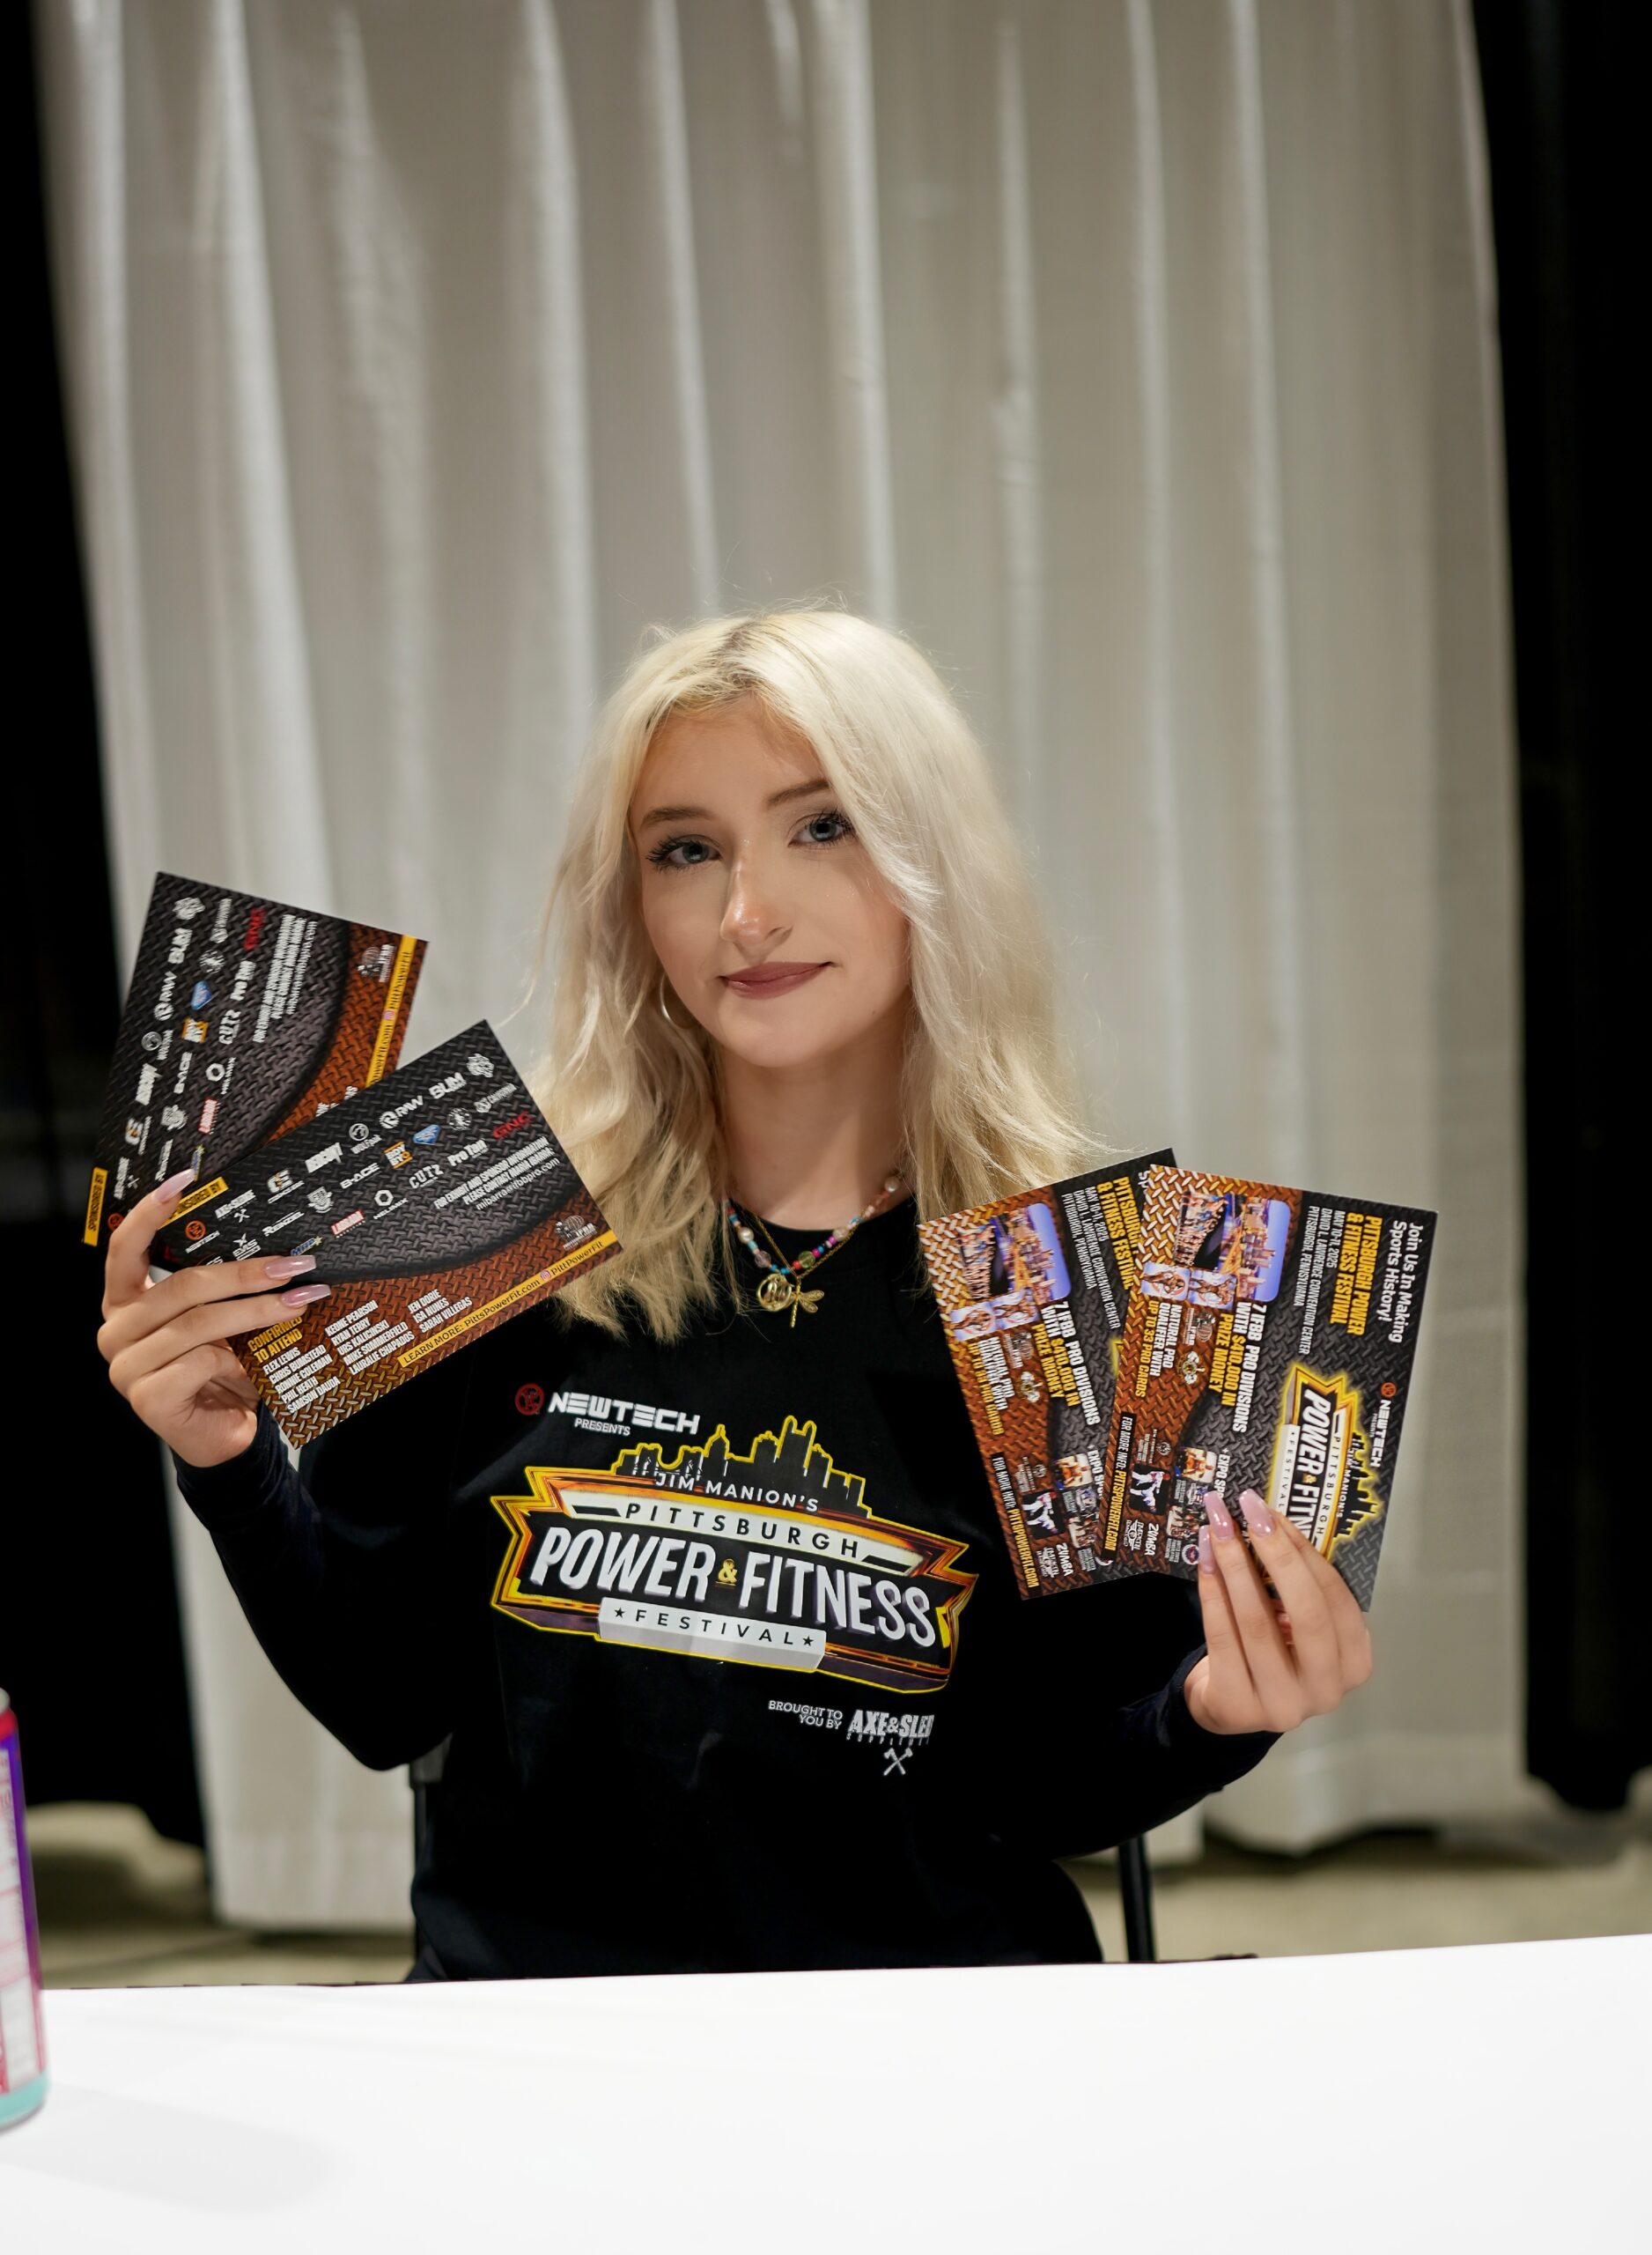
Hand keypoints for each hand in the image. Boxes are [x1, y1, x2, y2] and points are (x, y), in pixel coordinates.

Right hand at [97, 1169, 330, 1467]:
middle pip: (182, 1285)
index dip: (151, 1211)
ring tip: (299, 1302)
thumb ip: (222, 1289)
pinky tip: (255, 1366)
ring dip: (258, 1311)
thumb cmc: (224, 1371)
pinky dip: (236, 1360)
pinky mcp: (147, 1398)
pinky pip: (200, 1361)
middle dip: (245, 1273)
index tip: (186, 1179)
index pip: (125, 1247)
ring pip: (199, 1323)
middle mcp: (117, 1331)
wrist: (228, 1435)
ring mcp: (127, 1367)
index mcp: (126, 1302)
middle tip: (293, 1266)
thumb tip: (273, 1248)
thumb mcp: (222, 1322)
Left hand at [1182, 1489, 1372, 1735]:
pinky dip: (1212, 1591)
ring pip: (1257, 1623)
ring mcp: (1283, 1704)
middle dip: (1276, 1554)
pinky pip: (1222, 1637)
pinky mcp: (1238, 1706)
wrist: (1231, 1705)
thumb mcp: (1298, 1626)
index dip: (1305, 1552)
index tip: (1275, 1512)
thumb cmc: (1272, 1651)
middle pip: (1307, 1613)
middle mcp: (1325, 1690)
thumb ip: (1298, 1589)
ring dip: (1235, 1565)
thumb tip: (1272, 1521)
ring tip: (1216, 1527)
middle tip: (1249, 1510)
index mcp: (1354, 1663)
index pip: (1336, 1600)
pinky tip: (1204, 1559)